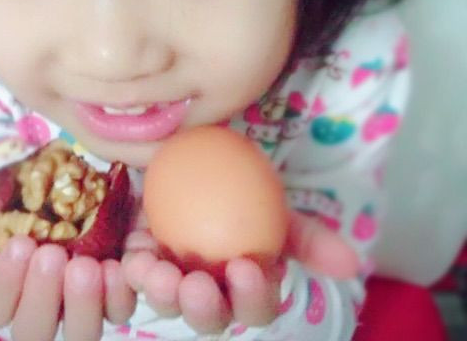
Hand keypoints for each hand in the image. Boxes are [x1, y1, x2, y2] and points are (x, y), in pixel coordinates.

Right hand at [0, 195, 136, 340]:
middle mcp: (43, 304)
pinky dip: (117, 295)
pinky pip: (119, 313)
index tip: (19, 245)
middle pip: (32, 332)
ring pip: (77, 335)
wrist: (98, 178)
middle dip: (41, 296)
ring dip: (81, 305)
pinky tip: (116, 266)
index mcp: (11, 284)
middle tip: (52, 256)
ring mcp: (81, 307)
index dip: (2, 284)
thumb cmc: (47, 188)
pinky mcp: (116, 298)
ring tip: (87, 266)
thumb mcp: (9, 184)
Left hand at [121, 210, 358, 334]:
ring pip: (166, 302)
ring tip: (153, 268)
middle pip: (209, 317)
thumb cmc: (237, 188)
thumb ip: (307, 234)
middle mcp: (210, 291)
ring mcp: (171, 281)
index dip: (253, 296)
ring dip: (161, 291)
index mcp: (246, 284)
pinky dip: (127, 278)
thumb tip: (352, 263)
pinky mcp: (139, 267)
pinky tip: (126, 261)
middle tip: (194, 284)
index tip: (245, 267)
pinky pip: (130, 284)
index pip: (257, 305)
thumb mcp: (272, 204)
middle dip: (203, 308)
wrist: (191, 162)